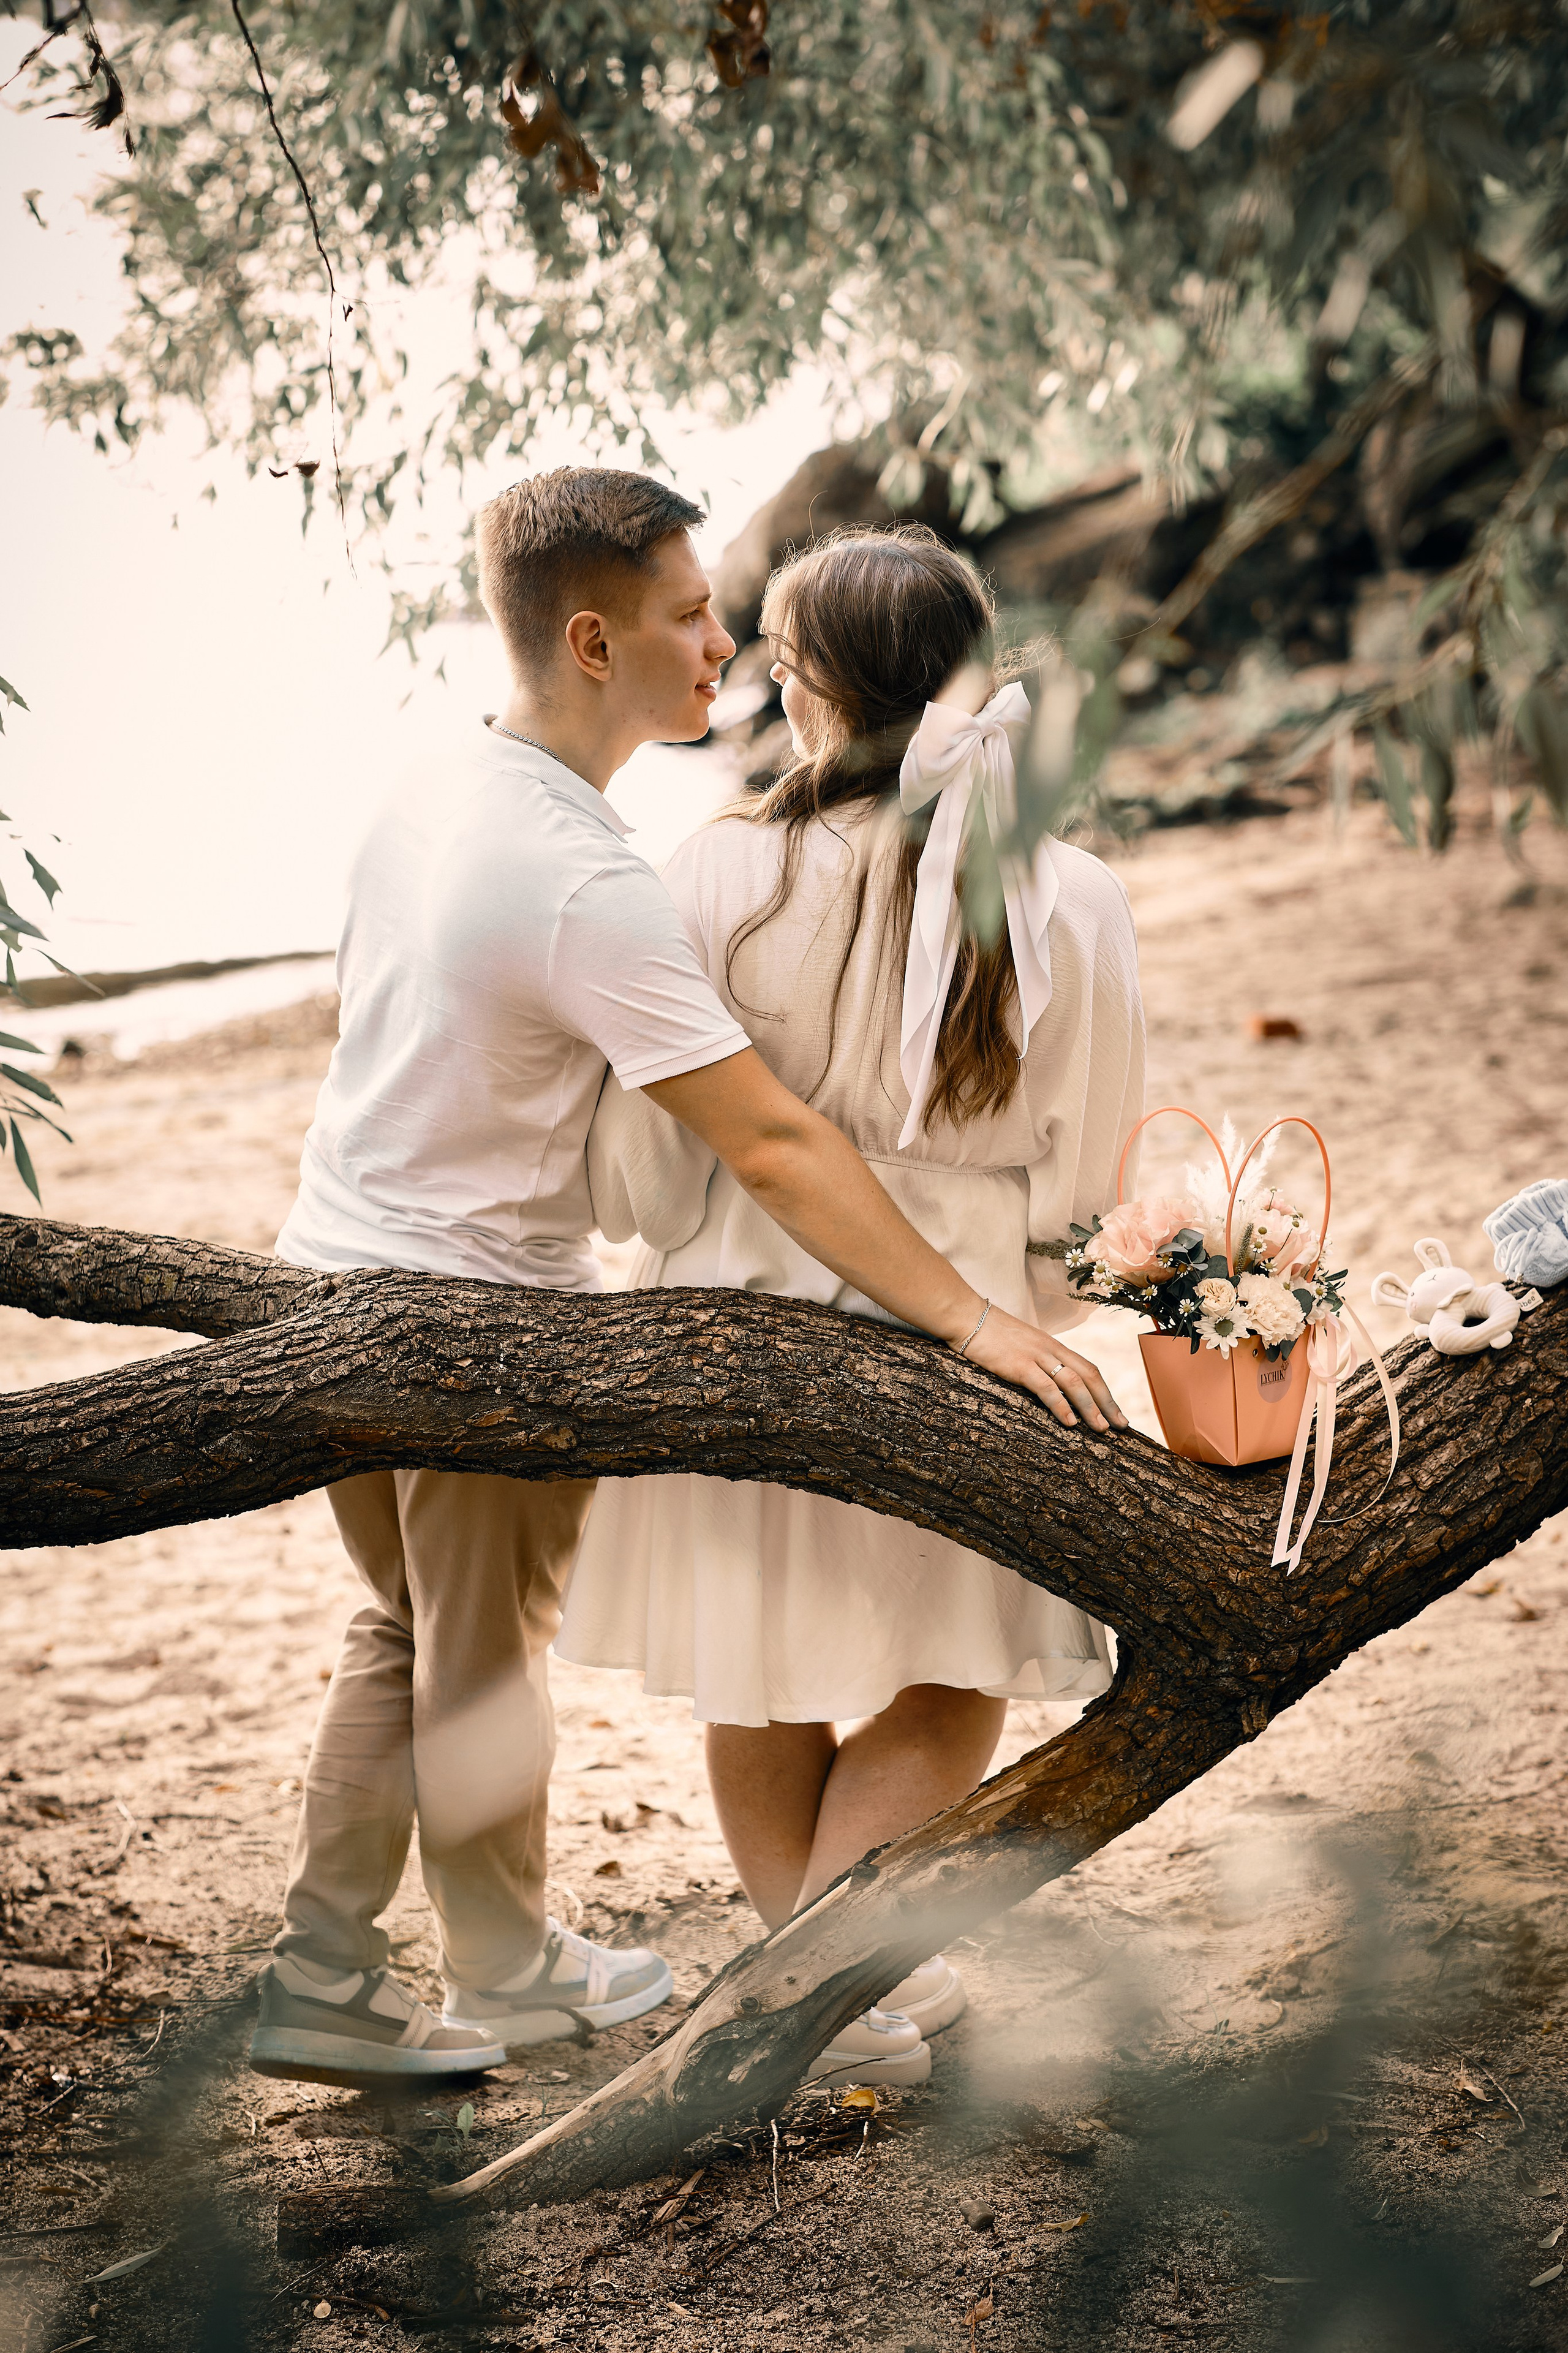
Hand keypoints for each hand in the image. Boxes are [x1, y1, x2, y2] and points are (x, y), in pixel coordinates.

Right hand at [962, 1308, 1127, 1432]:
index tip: (1116, 1413)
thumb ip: (1037, 1360)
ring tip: (1101, 1429)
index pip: (1089, 1369)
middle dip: (1107, 1402)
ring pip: (1073, 1382)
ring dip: (1090, 1407)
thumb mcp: (1021, 1345)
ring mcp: (1036, 1356)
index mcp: (1053, 1346)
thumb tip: (1048, 1384)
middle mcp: (1050, 1349)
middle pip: (1089, 1376)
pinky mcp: (1019, 1365)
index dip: (1105, 1392)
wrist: (966, 1316)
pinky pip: (1046, 1387)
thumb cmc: (989, 1333)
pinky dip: (1060, 1405)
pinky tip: (1069, 1422)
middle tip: (1121, 1426)